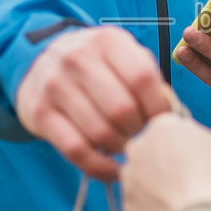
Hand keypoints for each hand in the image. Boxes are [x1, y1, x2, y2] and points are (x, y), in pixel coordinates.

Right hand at [14, 26, 172, 181]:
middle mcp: (77, 59)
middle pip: (122, 109)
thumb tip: (171, 117)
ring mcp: (55, 85)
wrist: (39, 63)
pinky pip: (76, 150)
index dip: (159, 106)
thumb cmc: (95, 65)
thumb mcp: (121, 56)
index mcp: (107, 41)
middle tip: (145, 138)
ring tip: (129, 150)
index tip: (164, 122)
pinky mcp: (40, 113)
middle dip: (139, 131)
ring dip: (121, 149)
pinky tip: (113, 169)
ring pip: (100, 132)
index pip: (142, 77)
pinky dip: (100, 167)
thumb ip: (148, 79)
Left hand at [122, 114, 210, 210]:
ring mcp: (129, 176)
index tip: (193, 155)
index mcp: (162, 126)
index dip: (183, 142)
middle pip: (151, 149)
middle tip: (187, 178)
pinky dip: (152, 206)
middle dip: (164, 160)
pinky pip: (140, 201)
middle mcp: (138, 146)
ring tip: (180, 198)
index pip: (169, 127)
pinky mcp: (127, 203)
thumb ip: (198, 137)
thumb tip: (191, 139)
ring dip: (155, 183)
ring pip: (142, 175)